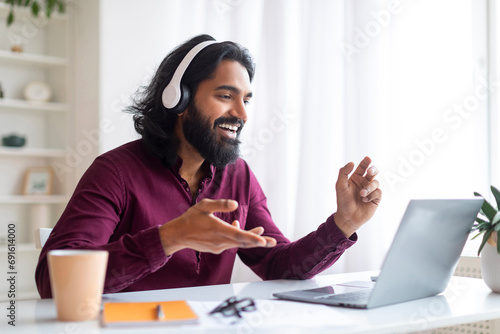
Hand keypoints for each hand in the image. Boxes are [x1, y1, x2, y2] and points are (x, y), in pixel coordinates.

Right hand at [159, 199, 276, 255]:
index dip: (252, 238)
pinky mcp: (216, 249)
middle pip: (243, 242)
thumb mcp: (204, 205)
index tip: (263, 241)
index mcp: (218, 229)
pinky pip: (231, 243)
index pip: (238, 235)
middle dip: (259, 242)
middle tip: (273, 243)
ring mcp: (218, 247)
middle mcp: (220, 241)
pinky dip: (237, 237)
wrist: (178, 235)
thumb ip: (220, 204)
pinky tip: (237, 227)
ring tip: (261, 233)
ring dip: (250, 238)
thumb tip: (235, 204)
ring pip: (238, 243)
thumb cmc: (190, 218)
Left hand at [334, 157, 381, 236]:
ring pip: (375, 182)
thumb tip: (352, 162)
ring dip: (369, 188)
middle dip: (373, 169)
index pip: (362, 167)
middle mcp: (364, 183)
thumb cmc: (342, 202)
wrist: (347, 217)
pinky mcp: (376, 199)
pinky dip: (372, 195)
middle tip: (370, 172)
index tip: (368, 158)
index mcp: (355, 178)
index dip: (365, 162)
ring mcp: (370, 191)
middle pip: (372, 172)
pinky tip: (365, 200)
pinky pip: (378, 192)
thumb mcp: (340, 186)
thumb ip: (344, 173)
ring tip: (361, 194)